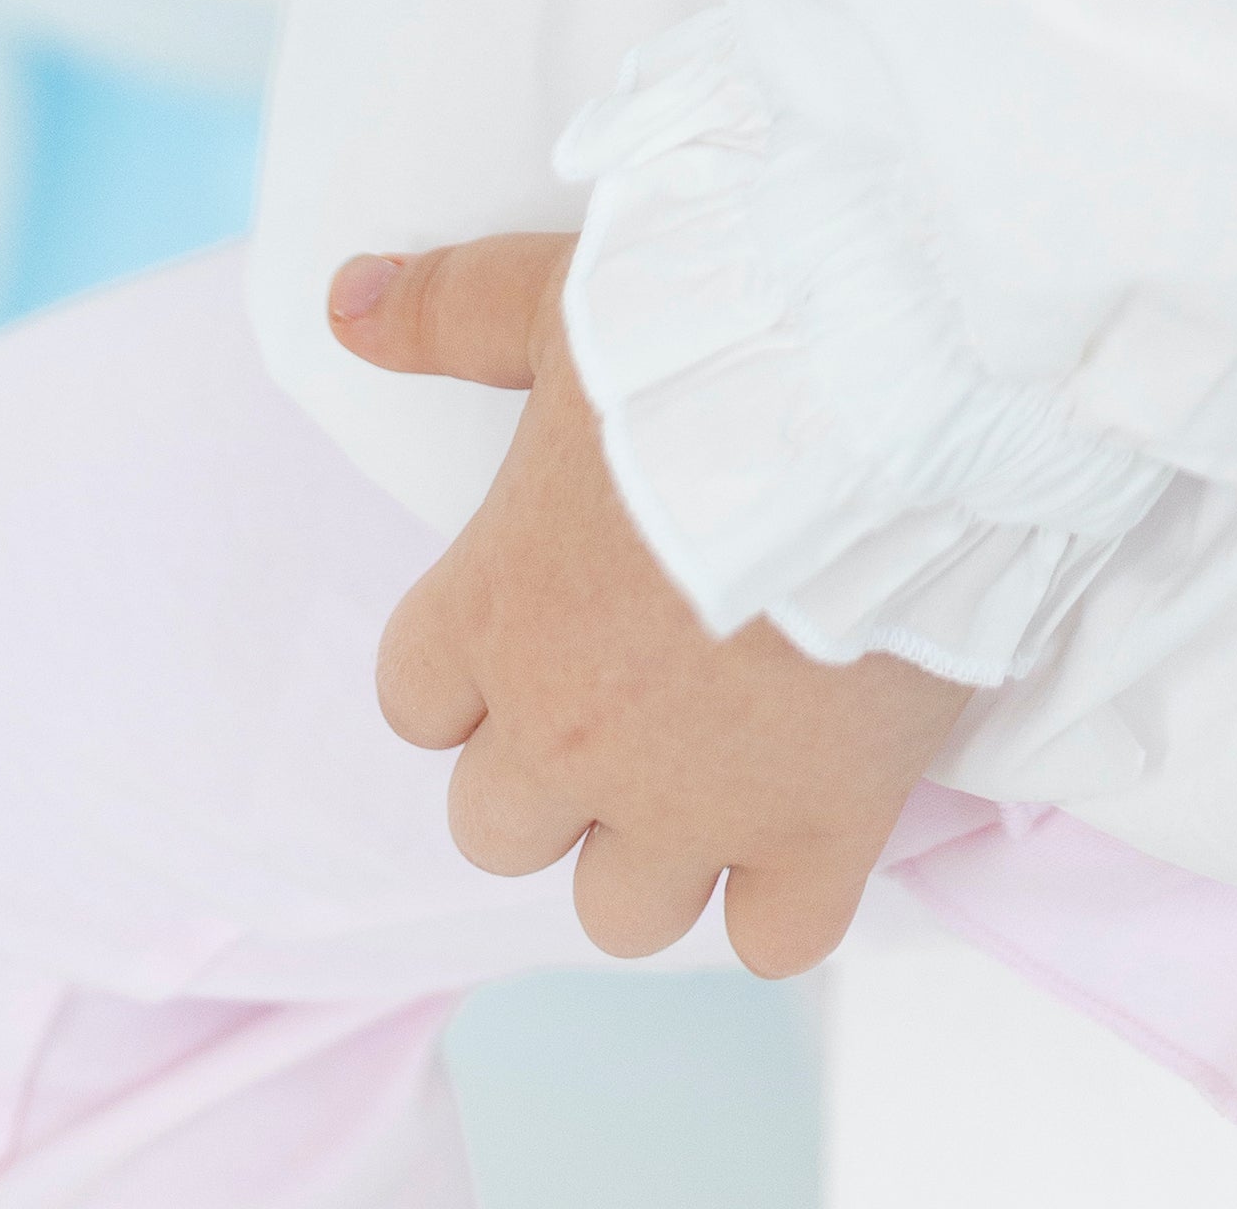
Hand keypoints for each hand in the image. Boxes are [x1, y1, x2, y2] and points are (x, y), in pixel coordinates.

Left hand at [333, 232, 966, 972]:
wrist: (891, 389)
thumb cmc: (720, 335)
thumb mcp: (567, 296)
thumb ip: (454, 312)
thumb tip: (345, 302)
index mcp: (496, 614)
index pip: (416, 703)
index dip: (473, 664)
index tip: (541, 615)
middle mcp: (571, 735)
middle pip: (498, 830)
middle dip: (553, 772)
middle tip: (635, 686)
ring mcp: (695, 802)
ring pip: (618, 909)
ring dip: (657, 848)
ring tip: (722, 754)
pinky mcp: (822, 830)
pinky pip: (773, 939)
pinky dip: (786, 894)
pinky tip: (812, 811)